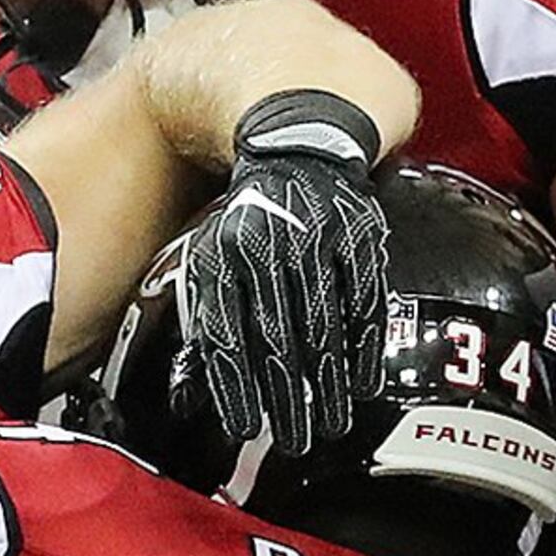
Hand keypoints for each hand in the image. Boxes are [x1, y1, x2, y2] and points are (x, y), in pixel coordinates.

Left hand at [180, 92, 391, 455]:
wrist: (299, 115)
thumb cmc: (251, 194)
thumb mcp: (217, 238)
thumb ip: (212, 295)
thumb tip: (191, 369)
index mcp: (227, 250)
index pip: (229, 329)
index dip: (239, 381)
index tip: (246, 426)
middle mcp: (270, 247)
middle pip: (278, 336)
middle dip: (288, 393)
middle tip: (296, 440)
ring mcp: (318, 239)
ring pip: (322, 321)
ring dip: (327, 379)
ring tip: (331, 424)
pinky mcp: (357, 232)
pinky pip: (362, 294)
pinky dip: (364, 339)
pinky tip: (364, 378)